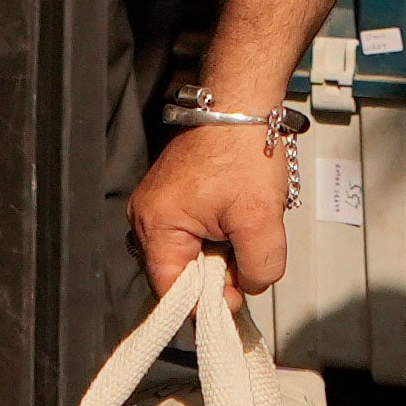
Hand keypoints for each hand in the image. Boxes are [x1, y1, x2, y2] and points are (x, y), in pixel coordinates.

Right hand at [131, 120, 291, 296]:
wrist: (241, 103)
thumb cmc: (244, 151)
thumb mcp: (260, 219)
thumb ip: (257, 268)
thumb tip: (247, 288)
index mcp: (155, 224)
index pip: (171, 290)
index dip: (205, 303)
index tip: (237, 299)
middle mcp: (146, 216)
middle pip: (179, 274)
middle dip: (217, 275)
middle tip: (248, 259)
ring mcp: (157, 205)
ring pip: (189, 254)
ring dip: (220, 254)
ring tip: (244, 230)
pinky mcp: (172, 197)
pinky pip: (191, 234)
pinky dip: (217, 237)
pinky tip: (236, 221)